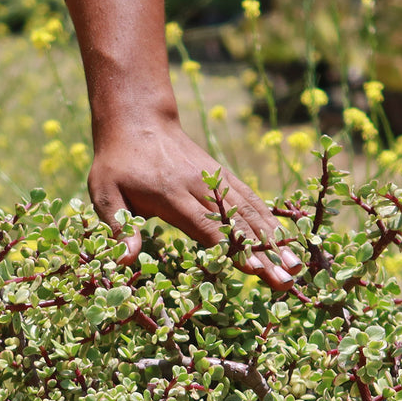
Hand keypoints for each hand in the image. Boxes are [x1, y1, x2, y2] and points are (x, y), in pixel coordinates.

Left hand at [89, 115, 301, 289]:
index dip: (231, 249)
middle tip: (286, 280)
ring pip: (252, 212)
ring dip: (276, 240)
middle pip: (238, 224)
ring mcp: (217, 180)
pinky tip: (287, 241)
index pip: (208, 227)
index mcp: (172, 196)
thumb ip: (119, 226)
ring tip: (296, 267)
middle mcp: (201, 187)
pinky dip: (271, 221)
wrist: (138, 120)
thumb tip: (125, 260)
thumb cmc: (117, 163)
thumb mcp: (105, 192)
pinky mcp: (225, 176)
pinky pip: (252, 200)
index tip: (254, 268)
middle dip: (264, 253)